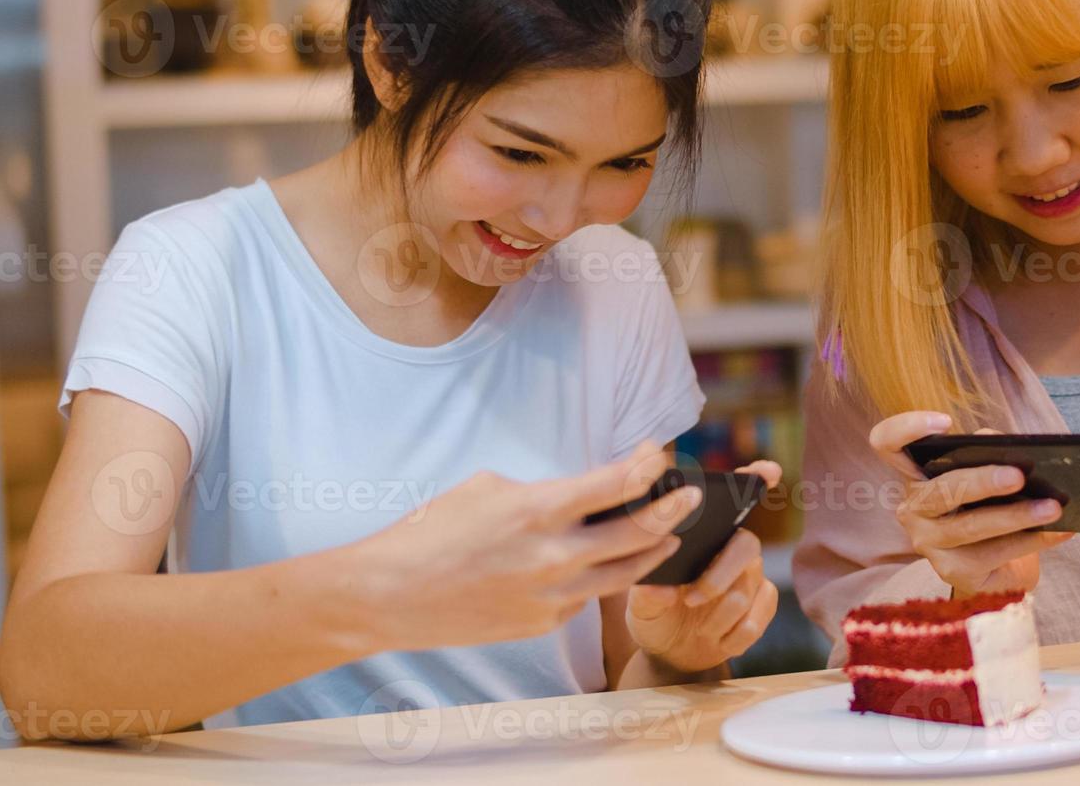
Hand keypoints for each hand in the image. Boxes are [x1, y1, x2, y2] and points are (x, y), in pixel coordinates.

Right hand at [352, 440, 697, 651]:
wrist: (389, 596)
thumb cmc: (432, 531)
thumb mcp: (487, 488)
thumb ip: (545, 492)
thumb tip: (584, 494)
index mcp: (538, 510)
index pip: (615, 484)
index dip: (647, 466)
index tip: (660, 456)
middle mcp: (553, 555)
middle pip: (636, 532)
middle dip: (671, 511)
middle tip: (690, 498)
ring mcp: (551, 595)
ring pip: (624, 574)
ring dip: (650, 552)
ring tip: (667, 537)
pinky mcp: (543, 623)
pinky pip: (586, 598)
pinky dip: (598, 579)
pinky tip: (604, 567)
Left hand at [626, 460, 782, 673]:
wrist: (670, 652)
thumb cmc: (654, 613)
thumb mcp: (639, 604)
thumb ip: (646, 594)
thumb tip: (662, 588)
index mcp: (704, 534)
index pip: (732, 500)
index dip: (755, 480)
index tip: (768, 470)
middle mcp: (732, 546)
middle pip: (747, 545)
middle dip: (720, 575)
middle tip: (693, 599)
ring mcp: (752, 575)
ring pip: (748, 588)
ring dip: (718, 617)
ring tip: (698, 627)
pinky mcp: (763, 604)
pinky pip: (759, 616)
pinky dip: (734, 635)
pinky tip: (718, 640)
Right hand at [869, 411, 1073, 597]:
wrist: (997, 565)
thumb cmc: (989, 507)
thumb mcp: (987, 474)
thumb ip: (988, 454)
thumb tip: (1004, 445)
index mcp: (916, 473)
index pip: (887, 444)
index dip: (906, 428)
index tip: (945, 422)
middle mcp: (913, 508)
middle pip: (940, 490)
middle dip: (982, 481)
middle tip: (1020, 475)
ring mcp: (928, 542)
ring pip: (970, 527)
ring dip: (1017, 516)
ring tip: (1052, 507)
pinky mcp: (953, 571)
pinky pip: (994, 554)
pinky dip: (1033, 540)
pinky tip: (1062, 531)